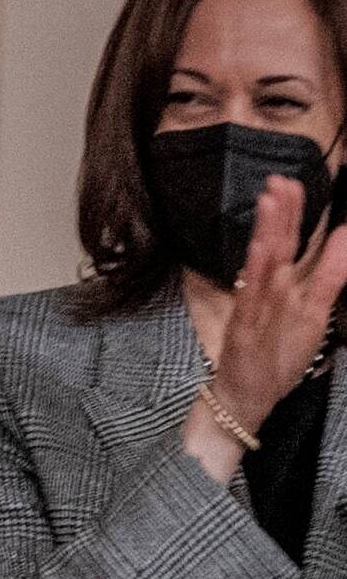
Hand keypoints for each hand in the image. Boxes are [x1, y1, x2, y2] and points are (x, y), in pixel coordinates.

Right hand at [184, 176, 346, 481]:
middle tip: (280, 179)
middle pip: (276, 246)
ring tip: (271, 199)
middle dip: (282, 212)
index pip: (288, 244)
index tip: (292, 182)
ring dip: (269, 230)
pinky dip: (259, 271)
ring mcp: (257, 310)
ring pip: (264, 264)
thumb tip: (345, 239)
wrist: (243, 399)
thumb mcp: (311, 314)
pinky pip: (256, 297)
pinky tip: (261, 249)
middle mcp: (269, 294)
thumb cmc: (273, 359)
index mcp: (282, 289)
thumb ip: (327, 276)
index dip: (292, 214)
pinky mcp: (248, 328)